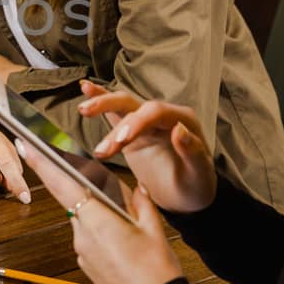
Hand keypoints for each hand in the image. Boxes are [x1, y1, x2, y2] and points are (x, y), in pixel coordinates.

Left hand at [16, 139, 182, 283]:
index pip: (61, 184)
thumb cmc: (157, 272)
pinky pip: (89, 237)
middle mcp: (82, 235)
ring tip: (124, 215)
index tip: (25, 145)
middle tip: (85, 173)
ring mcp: (83, 252)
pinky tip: (122, 236)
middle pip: (74, 199)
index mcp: (97, 220)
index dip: (41, 163)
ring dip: (97, 211)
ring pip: (84, 219)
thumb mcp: (154, 229)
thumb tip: (134, 186)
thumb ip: (140, 201)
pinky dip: (100, 229)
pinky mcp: (87, 265)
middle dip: (79, 185)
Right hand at [78, 80, 216, 213]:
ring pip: (123, 103)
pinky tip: (85, 87)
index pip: (156, 113)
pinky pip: (115, 111)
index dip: (136, 123)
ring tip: (83, 110)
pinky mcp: (131, 130)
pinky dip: (100, 97)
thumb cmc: (196, 186)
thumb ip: (193, 152)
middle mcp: (164, 116)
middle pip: (135, 106)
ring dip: (102, 104)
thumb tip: (179, 129)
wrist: (186, 195)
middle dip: (115, 121)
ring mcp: (146, 122)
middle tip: (102, 147)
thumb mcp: (200, 175)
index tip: (121, 140)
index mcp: (184, 121)